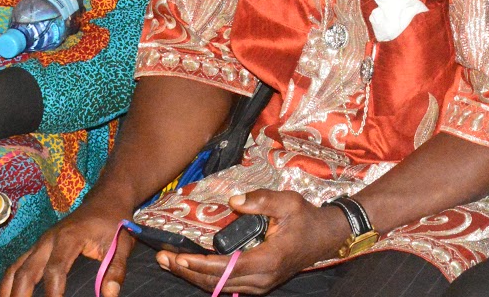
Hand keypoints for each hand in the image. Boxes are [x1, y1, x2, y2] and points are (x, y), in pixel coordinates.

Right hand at [0, 198, 133, 296]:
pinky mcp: (37, 246)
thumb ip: (116, 269)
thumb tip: (110, 295)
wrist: (104, 199)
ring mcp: (40, 242)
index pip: (55, 269)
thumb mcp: (123, 243)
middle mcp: (48, 239)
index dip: (53, 292)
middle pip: (26, 271)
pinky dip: (8, 283)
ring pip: (15, 268)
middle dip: (21, 295)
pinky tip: (6, 296)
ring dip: (8, 291)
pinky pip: (16, 265)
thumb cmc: (113, 222)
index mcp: (69, 237)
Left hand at [156, 190, 348, 294]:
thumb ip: (261, 200)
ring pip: (220, 287)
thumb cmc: (307, 218)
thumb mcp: (288, 202)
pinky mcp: (258, 284)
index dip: (199, 264)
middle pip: (216, 282)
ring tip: (171, 263)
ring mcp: (260, 285)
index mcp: (268, 259)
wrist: (325, 237)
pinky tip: (192, 269)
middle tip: (163, 259)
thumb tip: (234, 202)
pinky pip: (227, 286)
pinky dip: (207, 279)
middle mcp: (262, 279)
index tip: (178, 256)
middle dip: (187, 272)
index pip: (225, 268)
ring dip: (193, 277)